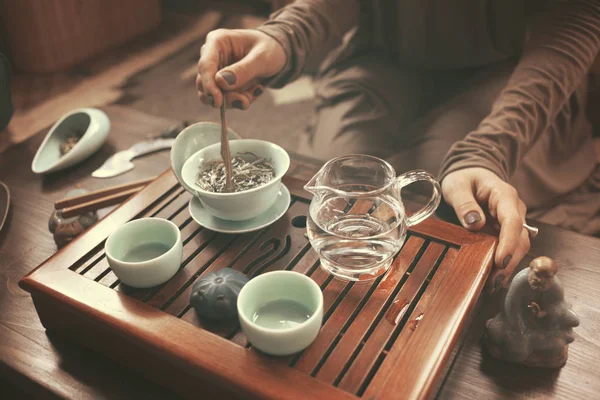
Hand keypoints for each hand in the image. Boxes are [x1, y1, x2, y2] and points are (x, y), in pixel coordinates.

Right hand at [196, 29, 285, 109]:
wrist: (278, 53)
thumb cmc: (270, 49)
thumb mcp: (262, 58)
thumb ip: (243, 70)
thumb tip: (221, 82)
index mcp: (217, 41)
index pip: (205, 66)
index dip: (209, 85)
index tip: (217, 102)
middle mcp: (212, 56)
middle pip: (204, 84)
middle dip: (225, 97)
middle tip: (245, 100)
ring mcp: (215, 71)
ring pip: (212, 95)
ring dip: (234, 100)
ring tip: (255, 91)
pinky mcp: (222, 84)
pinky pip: (225, 100)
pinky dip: (240, 100)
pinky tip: (255, 90)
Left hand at [441, 168, 530, 292]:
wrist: (469, 175)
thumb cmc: (463, 179)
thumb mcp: (456, 186)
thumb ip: (464, 203)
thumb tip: (475, 223)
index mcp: (504, 195)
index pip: (513, 221)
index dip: (509, 243)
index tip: (500, 262)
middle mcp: (514, 209)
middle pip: (521, 238)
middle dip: (510, 261)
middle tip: (494, 281)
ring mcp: (513, 221)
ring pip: (519, 246)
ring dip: (508, 266)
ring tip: (493, 284)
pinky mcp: (506, 231)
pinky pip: (510, 248)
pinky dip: (503, 264)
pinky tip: (493, 278)